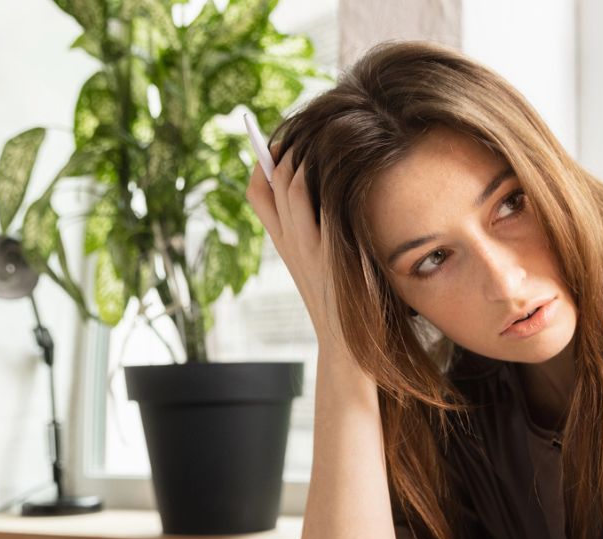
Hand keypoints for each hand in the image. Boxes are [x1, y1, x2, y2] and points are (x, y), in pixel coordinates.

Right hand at [245, 144, 344, 345]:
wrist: (344, 344)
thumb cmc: (340, 307)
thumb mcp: (321, 265)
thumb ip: (318, 235)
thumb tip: (329, 199)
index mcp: (284, 244)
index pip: (258, 194)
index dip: (263, 163)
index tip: (275, 142)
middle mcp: (289, 242)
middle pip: (270, 183)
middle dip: (283, 150)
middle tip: (301, 131)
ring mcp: (307, 246)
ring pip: (291, 187)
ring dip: (303, 159)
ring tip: (319, 142)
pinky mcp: (329, 252)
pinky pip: (322, 205)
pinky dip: (327, 181)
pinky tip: (340, 166)